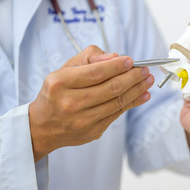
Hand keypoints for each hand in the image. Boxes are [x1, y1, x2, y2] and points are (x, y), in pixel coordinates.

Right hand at [29, 45, 154, 161]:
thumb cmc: (56, 93)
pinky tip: (142, 95)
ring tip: (147, 81)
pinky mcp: (92, 131)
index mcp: (60, 83)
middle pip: (110, 88)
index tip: (131, 61)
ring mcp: (82, 120)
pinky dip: (132, 103)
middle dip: (133, 77)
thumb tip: (115, 58)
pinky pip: (117, 114)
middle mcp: (70, 103)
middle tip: (145, 70)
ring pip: (117, 102)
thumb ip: (89, 58)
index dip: (117, 66)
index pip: (95, 72)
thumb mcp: (64, 69)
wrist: (43, 126)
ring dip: (137, 90)